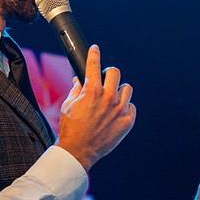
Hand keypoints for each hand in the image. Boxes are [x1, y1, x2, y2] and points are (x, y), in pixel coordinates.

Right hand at [56, 44, 135, 170]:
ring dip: (119, 90)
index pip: (94, 64)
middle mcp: (108, 97)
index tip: (95, 49)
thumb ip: (76, 89)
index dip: (94, 54)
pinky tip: (115, 113)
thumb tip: (80, 80)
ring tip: (111, 99)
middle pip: (115, 72)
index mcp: (92, 91)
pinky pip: (131, 106)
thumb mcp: (68, 105)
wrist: (79, 151)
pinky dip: (124, 107)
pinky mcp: (127, 121)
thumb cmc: (70, 128)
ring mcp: (120, 109)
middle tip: (104, 81)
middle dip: (108, 74)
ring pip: (127, 88)